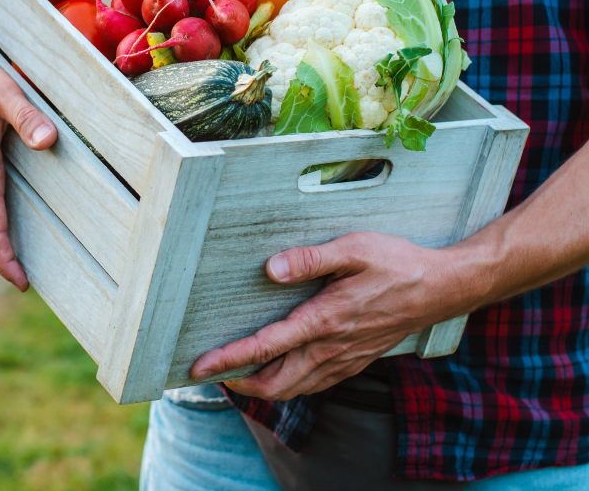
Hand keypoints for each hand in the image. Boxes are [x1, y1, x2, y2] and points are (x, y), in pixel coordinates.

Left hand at [190, 231, 471, 399]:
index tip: (199, 365)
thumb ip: (310, 259)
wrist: (440, 288)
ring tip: (236, 374)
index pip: (267, 347)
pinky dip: (288, 384)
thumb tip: (271, 269)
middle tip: (209, 372)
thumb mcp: (353, 249)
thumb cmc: (395, 263)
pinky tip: (279, 370)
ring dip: (261, 387)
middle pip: (275, 382)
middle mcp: (331, 348)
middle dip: (238, 383)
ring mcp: (344, 359)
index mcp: (325, 320)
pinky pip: (314, 384)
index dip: (229, 359)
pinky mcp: (355, 360)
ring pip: (294, 388)